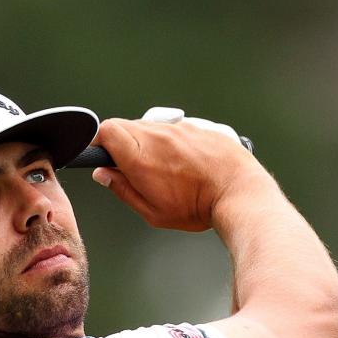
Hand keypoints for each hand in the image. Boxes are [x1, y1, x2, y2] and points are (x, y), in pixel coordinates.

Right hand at [91, 116, 266, 230]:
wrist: (239, 191)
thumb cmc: (197, 206)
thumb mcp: (152, 212)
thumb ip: (122, 190)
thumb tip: (103, 175)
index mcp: (139, 157)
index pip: (105, 130)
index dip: (99, 141)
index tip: (102, 156)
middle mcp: (156, 135)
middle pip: (124, 126)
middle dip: (121, 144)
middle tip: (131, 168)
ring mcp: (177, 127)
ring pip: (148, 125)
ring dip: (145, 142)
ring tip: (161, 167)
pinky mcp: (195, 125)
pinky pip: (171, 127)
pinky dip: (168, 141)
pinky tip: (181, 161)